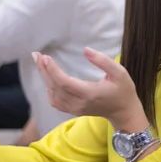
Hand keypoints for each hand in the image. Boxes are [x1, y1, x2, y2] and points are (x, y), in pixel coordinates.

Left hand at [32, 48, 148, 130]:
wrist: (124, 111)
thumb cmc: (123, 90)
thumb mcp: (119, 73)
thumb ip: (103, 61)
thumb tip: (85, 50)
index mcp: (90, 93)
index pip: (65, 83)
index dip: (53, 70)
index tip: (46, 57)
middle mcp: (79, 103)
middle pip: (55, 87)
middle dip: (44, 70)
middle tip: (36, 55)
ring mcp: (75, 109)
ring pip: (53, 94)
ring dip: (45, 78)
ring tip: (40, 62)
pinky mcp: (73, 110)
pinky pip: (55, 101)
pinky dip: (49, 89)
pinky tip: (48, 78)